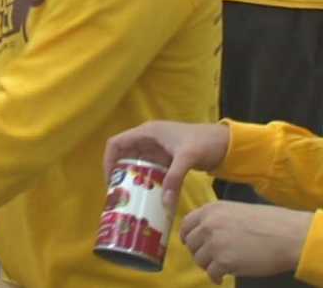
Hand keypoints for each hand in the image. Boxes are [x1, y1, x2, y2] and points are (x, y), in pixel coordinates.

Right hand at [103, 121, 229, 208]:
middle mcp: (148, 138)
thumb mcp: (187, 158)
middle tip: (119, 191)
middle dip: (119, 171)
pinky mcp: (166, 158)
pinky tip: (148, 194)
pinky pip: (149, 169)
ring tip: (131, 195)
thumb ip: (174, 179)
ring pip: (136, 162)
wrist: (227, 143)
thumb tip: (166, 204)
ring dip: (133, 177)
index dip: (109, 160)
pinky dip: (146, 180)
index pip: (116, 143)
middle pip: (124, 154)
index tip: (110, 179)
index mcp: (147, 132)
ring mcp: (157, 148)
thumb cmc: (205, 142)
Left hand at [182, 202, 311, 283]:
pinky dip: (215, 277)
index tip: (191, 244)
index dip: (187, 236)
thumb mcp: (236, 210)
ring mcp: (215, 243)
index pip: (186, 224)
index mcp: (211, 210)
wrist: (288, 236)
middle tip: (209, 259)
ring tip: (218, 268)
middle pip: (191, 243)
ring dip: (207, 265)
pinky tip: (221, 278)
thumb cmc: (269, 222)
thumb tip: (204, 232)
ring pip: (199, 259)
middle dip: (199, 252)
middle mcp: (208, 225)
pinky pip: (211, 273)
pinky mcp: (224, 262)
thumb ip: (217, 219)